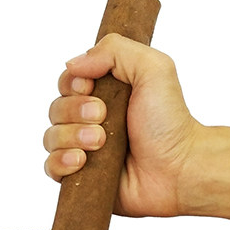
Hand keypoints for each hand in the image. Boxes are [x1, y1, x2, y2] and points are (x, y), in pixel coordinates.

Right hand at [43, 33, 200, 218]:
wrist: (179, 169)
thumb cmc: (170, 122)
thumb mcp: (152, 68)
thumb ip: (114, 50)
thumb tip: (72, 63)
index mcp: (104, 94)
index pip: (67, 82)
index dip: (73, 84)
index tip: (92, 88)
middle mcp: (91, 121)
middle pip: (56, 109)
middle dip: (75, 111)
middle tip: (103, 117)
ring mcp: (84, 151)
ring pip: (51, 138)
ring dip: (71, 136)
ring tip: (100, 143)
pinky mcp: (81, 180)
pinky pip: (50, 168)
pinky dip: (60, 162)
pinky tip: (81, 162)